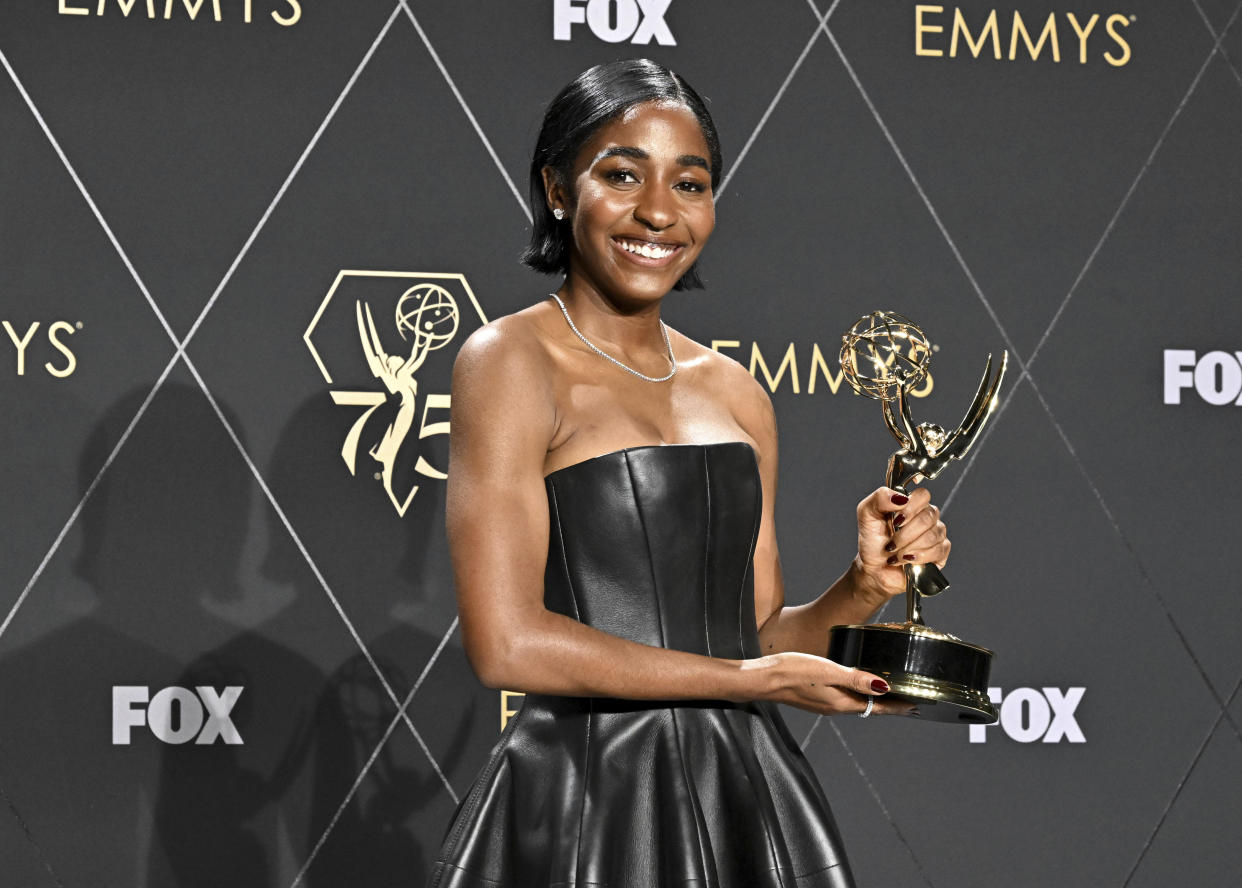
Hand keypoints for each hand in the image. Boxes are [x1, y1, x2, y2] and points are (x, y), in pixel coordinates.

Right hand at [747, 652, 911, 715]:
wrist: (762, 679)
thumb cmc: (791, 672)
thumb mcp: (828, 670)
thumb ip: (856, 678)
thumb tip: (883, 686)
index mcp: (841, 703)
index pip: (878, 707)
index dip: (897, 706)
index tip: (915, 704)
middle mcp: (835, 707)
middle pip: (869, 707)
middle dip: (889, 704)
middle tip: (907, 699)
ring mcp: (824, 704)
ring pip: (856, 703)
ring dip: (873, 700)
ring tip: (887, 692)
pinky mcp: (814, 697)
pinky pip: (843, 698)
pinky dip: (856, 694)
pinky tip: (854, 685)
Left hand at [854, 486, 949, 600]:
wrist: (874, 569)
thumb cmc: (872, 542)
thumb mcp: (866, 515)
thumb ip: (879, 498)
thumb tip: (900, 497)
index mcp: (911, 504)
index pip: (923, 495)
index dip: (910, 508)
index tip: (896, 520)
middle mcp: (926, 517)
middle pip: (929, 516)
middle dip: (905, 534)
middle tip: (891, 543)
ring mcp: (935, 534)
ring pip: (933, 535)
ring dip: (909, 547)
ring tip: (896, 553)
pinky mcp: (940, 552)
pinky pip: (938, 550)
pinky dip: (919, 557)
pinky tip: (907, 560)